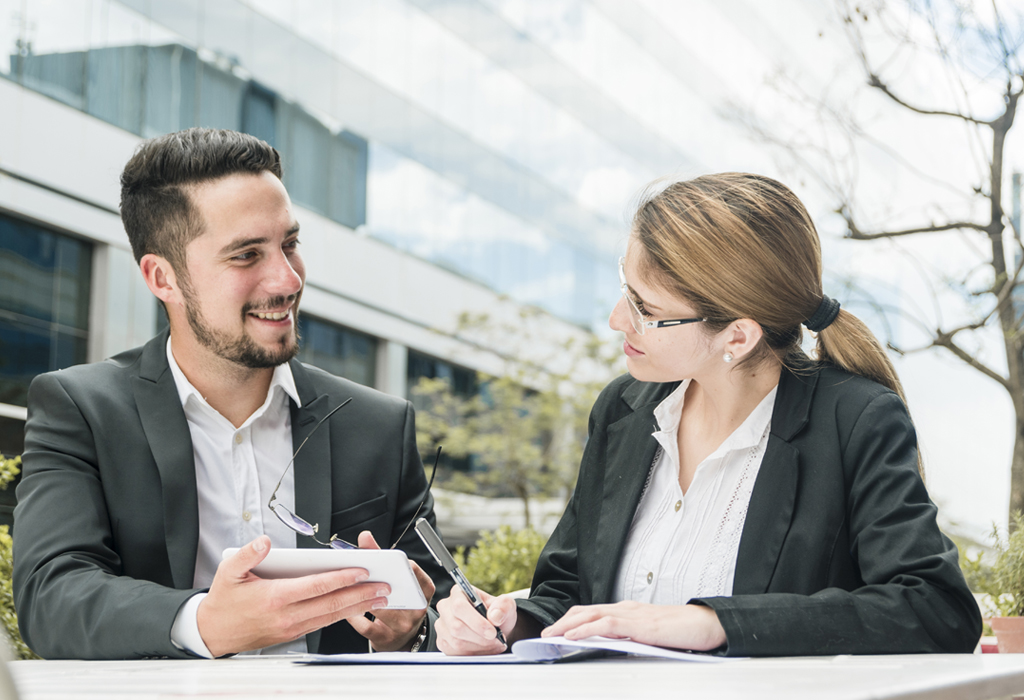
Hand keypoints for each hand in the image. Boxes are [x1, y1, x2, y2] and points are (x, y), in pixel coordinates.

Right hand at [197, 536, 388, 656]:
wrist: (213, 633)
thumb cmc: (223, 600)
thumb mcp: (228, 571)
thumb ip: (248, 554)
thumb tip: (264, 541)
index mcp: (275, 597)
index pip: (317, 587)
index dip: (341, 579)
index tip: (362, 571)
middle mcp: (287, 616)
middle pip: (332, 605)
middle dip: (361, 595)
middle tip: (384, 587)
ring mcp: (291, 628)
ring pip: (332, 617)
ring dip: (358, 607)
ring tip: (380, 598)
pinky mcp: (292, 634)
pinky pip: (323, 623)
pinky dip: (343, 615)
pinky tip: (357, 607)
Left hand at [346, 531, 435, 650]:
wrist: (404, 638)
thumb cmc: (401, 603)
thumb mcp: (401, 582)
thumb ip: (383, 557)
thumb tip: (364, 537)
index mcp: (423, 591)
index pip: (414, 572)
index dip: (398, 564)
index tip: (384, 557)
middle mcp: (416, 609)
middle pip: (396, 591)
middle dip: (376, 581)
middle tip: (361, 573)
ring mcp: (402, 626)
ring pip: (380, 608)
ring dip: (361, 597)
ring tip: (349, 589)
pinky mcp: (385, 639)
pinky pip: (365, 625)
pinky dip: (353, 616)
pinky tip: (346, 609)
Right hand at [435, 586, 516, 655]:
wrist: (494, 629)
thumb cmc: (497, 613)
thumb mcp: (506, 605)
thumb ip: (503, 606)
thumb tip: (494, 616)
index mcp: (458, 593)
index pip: (459, 606)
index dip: (476, 621)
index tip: (492, 632)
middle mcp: (446, 608)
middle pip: (457, 627)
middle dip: (480, 638)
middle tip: (497, 640)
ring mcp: (442, 626)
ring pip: (456, 642)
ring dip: (479, 647)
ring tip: (494, 645)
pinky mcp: (443, 642)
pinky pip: (455, 653)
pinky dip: (473, 654)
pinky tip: (484, 650)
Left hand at [541, 601, 726, 651]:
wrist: (706, 624)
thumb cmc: (682, 632)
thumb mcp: (650, 635)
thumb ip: (632, 637)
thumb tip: (613, 645)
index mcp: (628, 611)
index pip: (592, 611)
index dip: (571, 619)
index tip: (556, 630)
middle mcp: (626, 608)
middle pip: (585, 610)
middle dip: (562, 621)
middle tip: (545, 633)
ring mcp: (631, 614)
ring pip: (591, 615)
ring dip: (566, 625)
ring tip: (550, 635)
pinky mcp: (638, 624)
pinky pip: (606, 624)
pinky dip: (585, 629)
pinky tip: (572, 636)